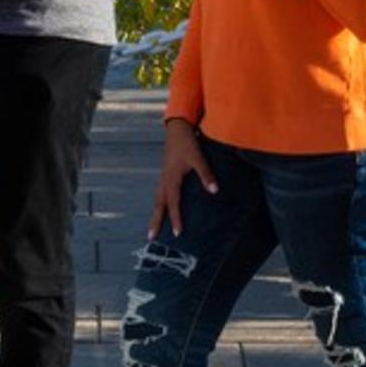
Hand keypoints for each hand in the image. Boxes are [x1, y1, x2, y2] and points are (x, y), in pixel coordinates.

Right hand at [150, 119, 215, 239]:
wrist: (177, 129)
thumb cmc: (188, 143)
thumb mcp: (198, 158)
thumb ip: (206, 175)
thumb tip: (214, 191)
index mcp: (171, 179)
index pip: (174, 204)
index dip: (176, 219)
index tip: (177, 233)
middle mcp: (165, 181)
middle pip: (158, 205)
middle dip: (155, 222)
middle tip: (151, 237)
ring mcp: (163, 178)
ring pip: (157, 200)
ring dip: (156, 214)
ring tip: (153, 228)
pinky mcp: (165, 174)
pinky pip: (160, 194)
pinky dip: (160, 204)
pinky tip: (163, 208)